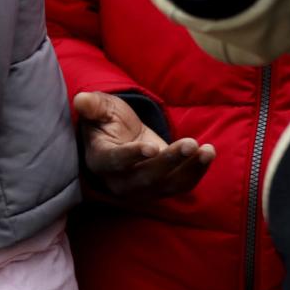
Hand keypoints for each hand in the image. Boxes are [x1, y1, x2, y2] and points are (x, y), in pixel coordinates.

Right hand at [74, 91, 214, 198]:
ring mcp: (142, 189)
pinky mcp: (161, 188)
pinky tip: (208, 153)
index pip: (115, 161)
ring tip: (206, 150)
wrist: (120, 138)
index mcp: (100, 160)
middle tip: (189, 143)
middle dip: (170, 161)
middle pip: (146, 177)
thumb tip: (81, 100)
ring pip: (167, 184)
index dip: (132, 156)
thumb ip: (92, 106)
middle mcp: (119, 181)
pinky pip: (181, 185)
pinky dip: (197, 171)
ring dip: (189, 169)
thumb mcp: (100, 109)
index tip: (151, 147)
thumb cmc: (106, 121)